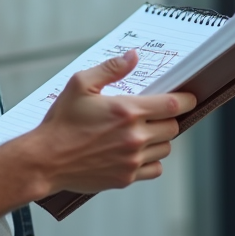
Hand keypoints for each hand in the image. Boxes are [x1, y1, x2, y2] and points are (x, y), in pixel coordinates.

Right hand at [31, 50, 196, 194]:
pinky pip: (155, 169)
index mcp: (127, 111)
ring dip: (160, 139)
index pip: (173, 105)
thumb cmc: (61, 121)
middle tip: (154, 114)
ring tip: (143, 132)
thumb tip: (133, 56)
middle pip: (173, 127)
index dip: (186, 99)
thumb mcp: (80, 84)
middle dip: (168, 118)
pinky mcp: (126, 178)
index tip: (188, 97)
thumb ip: (111, 69)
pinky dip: (152, 161)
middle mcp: (134, 137)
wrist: (46, 159)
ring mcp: (132, 160)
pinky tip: (138, 152)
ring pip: (166, 148)